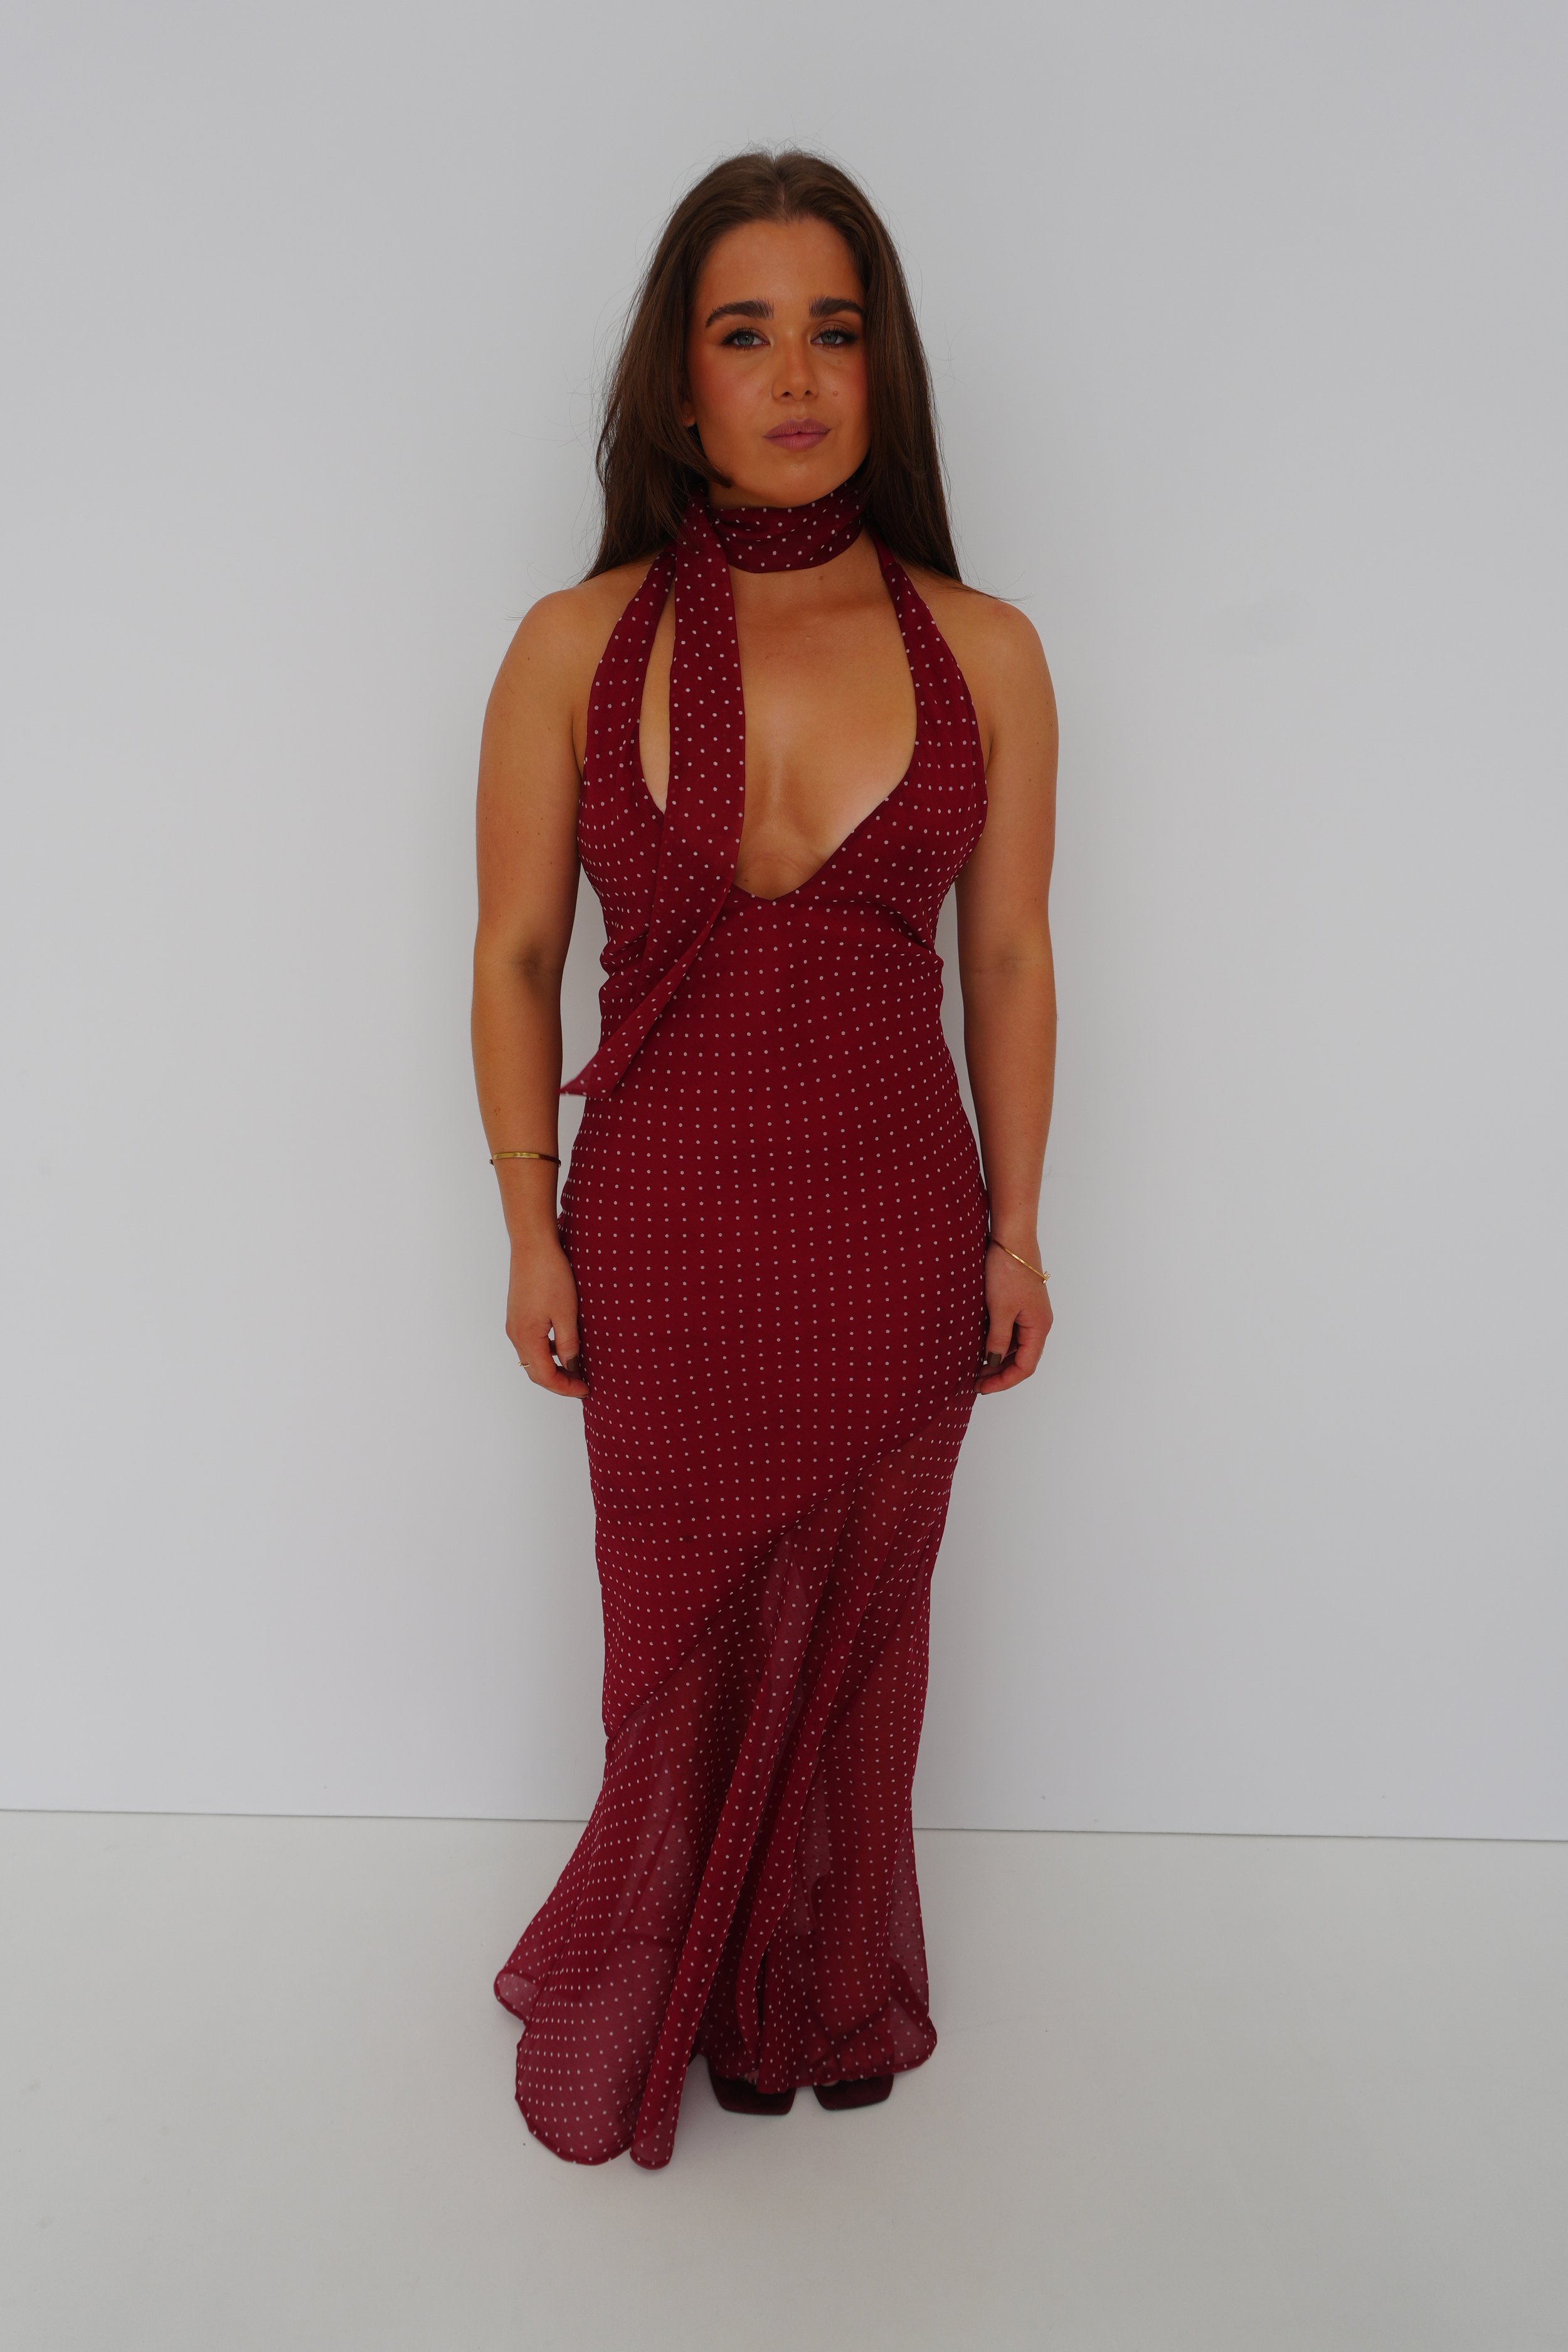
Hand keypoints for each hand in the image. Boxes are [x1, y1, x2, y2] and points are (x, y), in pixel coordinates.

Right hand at [506, 1235, 588, 1397]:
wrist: (533, 1246)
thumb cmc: (550, 1275)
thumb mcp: (567, 1314)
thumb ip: (569, 1343)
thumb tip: (571, 1364)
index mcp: (527, 1338)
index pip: (545, 1376)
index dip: (565, 1388)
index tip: (585, 1389)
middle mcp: (516, 1335)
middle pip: (535, 1371)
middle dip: (558, 1381)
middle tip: (581, 1383)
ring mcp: (514, 1324)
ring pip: (532, 1358)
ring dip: (552, 1367)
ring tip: (575, 1368)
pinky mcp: (518, 1314)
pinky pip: (530, 1343)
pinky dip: (546, 1352)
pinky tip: (563, 1346)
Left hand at [976, 1240, 1052, 1394]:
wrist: (1011, 1238)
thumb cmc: (1009, 1271)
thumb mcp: (1000, 1310)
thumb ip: (998, 1340)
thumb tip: (994, 1363)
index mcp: (1039, 1327)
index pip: (1025, 1366)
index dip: (1004, 1381)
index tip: (982, 1388)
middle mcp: (1038, 1323)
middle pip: (1023, 1359)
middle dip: (1000, 1373)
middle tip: (975, 1381)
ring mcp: (1030, 1313)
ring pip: (1017, 1346)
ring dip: (998, 1359)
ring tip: (975, 1367)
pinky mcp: (1021, 1304)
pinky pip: (1012, 1332)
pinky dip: (998, 1343)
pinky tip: (982, 1346)